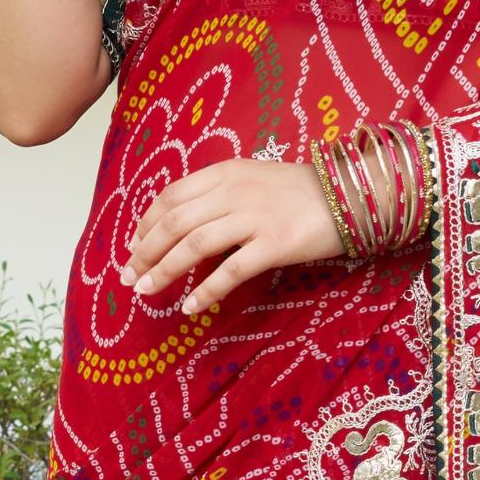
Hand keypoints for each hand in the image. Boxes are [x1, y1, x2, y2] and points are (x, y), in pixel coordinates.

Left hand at [127, 152, 344, 315]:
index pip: (170, 197)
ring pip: (194, 246)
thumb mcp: (253, 179)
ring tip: (146, 291)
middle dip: (144, 252)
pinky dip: (205, 291)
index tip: (133, 248)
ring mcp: (254, 218)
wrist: (350, 194)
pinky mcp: (274, 244)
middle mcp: (233, 192)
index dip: (145, 225)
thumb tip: (183, 225)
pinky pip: (231, 271)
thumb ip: (219, 194)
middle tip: (129, 276)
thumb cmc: (300, 191)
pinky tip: (189, 306)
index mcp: (224, 173)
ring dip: (164, 271)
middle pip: (174, 224)